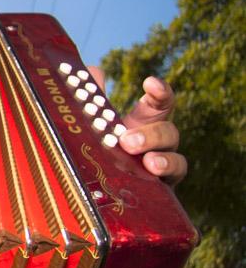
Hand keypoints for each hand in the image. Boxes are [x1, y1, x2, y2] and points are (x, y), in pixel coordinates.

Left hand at [88, 67, 186, 185]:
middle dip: (151, 134)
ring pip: (177, 162)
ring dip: (164, 161)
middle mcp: (156, 146)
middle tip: (126, 140)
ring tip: (148, 163)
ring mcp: (160, 171)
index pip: (159, 104)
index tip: (150, 83)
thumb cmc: (101, 153)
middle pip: (168, 132)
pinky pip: (171, 189)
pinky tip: (152, 182)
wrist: (100, 197)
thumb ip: (93, 100)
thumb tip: (92, 70)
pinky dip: (165, 184)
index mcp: (142, 125)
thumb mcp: (94, 126)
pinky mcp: (158, 195)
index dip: (159, 92)